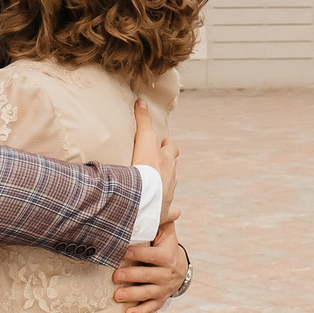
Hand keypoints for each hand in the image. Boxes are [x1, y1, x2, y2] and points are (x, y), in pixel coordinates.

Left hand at [114, 221, 185, 312]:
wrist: (180, 269)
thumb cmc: (165, 247)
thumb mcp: (167, 233)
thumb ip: (161, 219)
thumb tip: (160, 201)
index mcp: (167, 255)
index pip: (151, 255)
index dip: (137, 253)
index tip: (122, 252)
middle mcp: (166, 273)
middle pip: (148, 275)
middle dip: (131, 276)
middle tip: (115, 276)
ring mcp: (163, 288)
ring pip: (147, 293)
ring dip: (132, 295)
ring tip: (117, 295)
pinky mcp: (160, 300)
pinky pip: (150, 308)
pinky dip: (139, 312)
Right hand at [130, 98, 177, 213]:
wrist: (143, 201)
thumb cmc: (139, 172)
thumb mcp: (142, 143)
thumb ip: (142, 122)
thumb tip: (141, 100)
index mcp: (161, 159)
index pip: (165, 144)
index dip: (161, 139)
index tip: (159, 135)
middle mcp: (169, 174)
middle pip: (173, 159)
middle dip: (168, 155)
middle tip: (159, 154)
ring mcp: (169, 193)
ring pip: (172, 182)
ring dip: (166, 179)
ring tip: (157, 182)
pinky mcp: (165, 211)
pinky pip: (172, 212)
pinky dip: (172, 211)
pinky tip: (173, 212)